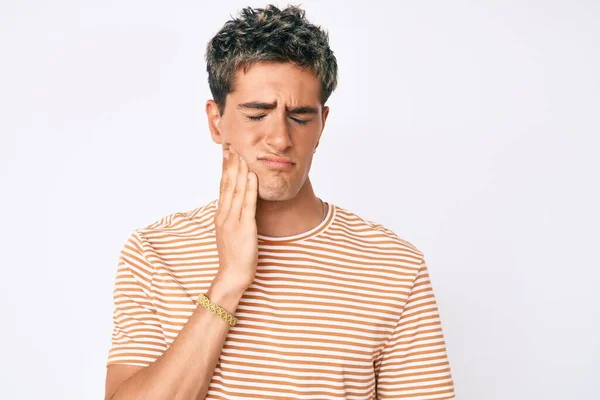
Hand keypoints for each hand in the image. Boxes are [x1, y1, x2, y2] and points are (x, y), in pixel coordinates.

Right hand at [213, 145, 258, 296]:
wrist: (232, 275)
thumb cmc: (234, 256)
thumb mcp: (230, 232)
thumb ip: (232, 217)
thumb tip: (235, 204)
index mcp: (221, 215)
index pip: (223, 186)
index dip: (225, 168)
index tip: (227, 153)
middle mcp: (225, 215)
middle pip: (227, 184)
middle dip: (229, 164)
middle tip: (231, 146)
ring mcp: (233, 220)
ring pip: (235, 191)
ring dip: (239, 171)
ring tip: (241, 154)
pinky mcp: (244, 228)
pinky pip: (247, 205)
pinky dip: (249, 189)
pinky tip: (251, 176)